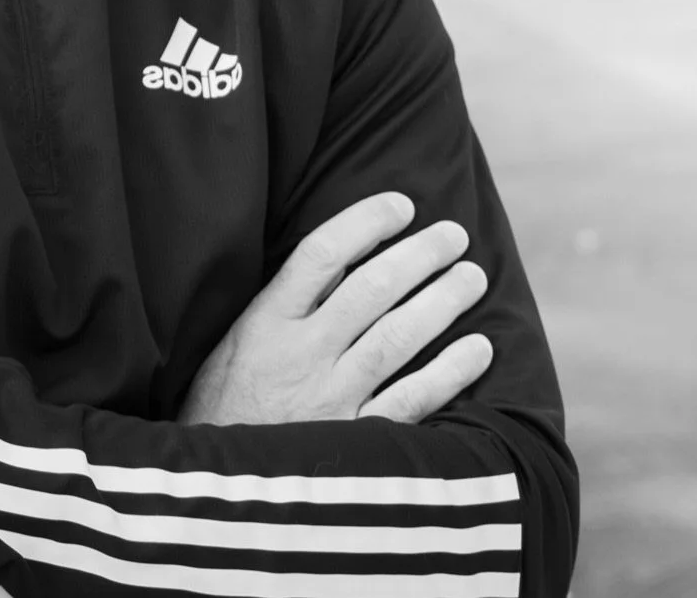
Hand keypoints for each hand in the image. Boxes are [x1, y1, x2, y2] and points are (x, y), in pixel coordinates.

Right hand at [177, 193, 492, 426]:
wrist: (217, 491)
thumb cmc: (223, 405)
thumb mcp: (233, 343)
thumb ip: (281, 305)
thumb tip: (334, 258)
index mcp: (266, 323)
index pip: (321, 255)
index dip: (365, 222)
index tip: (401, 205)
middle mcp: (302, 355)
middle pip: (371, 290)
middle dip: (419, 256)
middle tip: (454, 234)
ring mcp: (333, 399)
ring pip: (398, 338)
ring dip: (442, 303)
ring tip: (471, 277)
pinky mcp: (358, 442)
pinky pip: (413, 401)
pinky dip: (450, 373)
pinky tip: (478, 349)